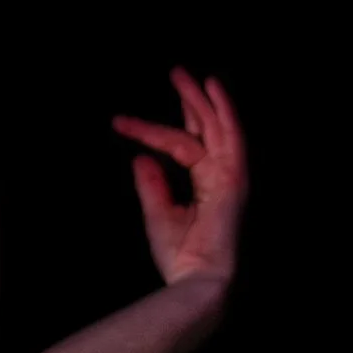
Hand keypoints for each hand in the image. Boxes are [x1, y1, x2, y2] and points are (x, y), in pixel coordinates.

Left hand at [112, 68, 248, 288]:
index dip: (151, 131)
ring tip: (184, 75)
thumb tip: (141, 157)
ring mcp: (230, 177)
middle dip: (190, 101)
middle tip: (175, 72)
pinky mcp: (233, 179)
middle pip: (206, 130)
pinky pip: (230, 136)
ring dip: (201, 99)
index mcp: (207, 185)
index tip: (119, 121)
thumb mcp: (157, 214)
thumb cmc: (180, 256)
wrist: (197, 280)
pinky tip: (211, 88)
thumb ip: (152, 185)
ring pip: (217, 127)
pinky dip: (223, 111)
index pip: (181, 146)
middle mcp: (222, 177)